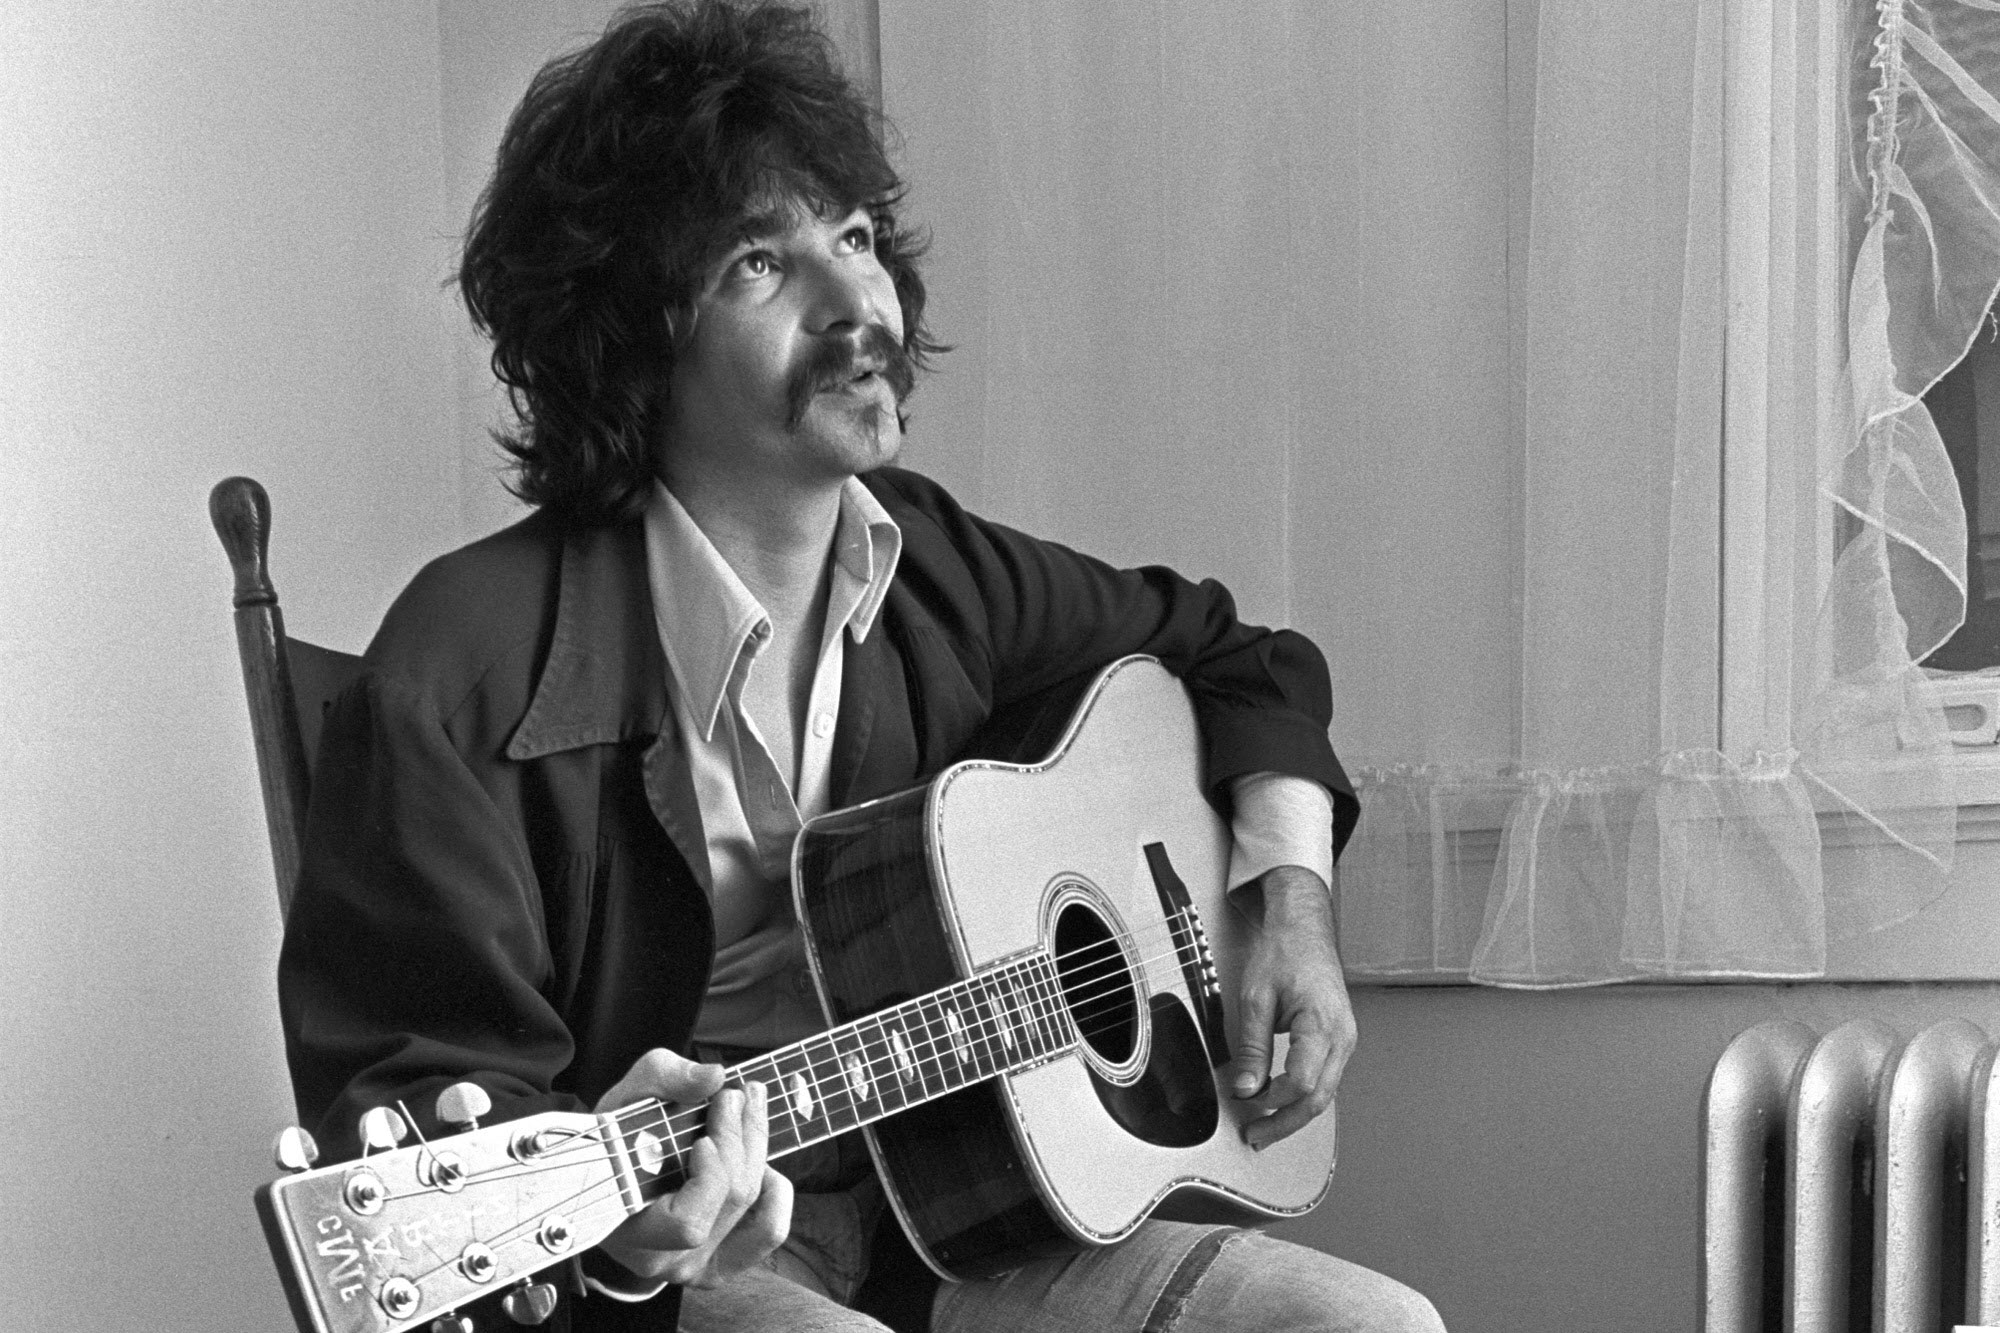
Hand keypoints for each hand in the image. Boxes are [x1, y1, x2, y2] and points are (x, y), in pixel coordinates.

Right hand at [591, 1050, 792, 1288]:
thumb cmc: (617, 1138)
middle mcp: (663, 1260)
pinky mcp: (720, 1262)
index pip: (687, 1223)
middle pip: (730, 1200)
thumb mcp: (628, 1096)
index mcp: (630, 1232)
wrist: (609, 1173)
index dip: (709, 1178)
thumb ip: (664, 1078)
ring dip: (758, 1154)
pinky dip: (776, 1194)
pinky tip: (762, 1164)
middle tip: (737, 1095)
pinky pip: (768, 1232)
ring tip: (749, 1113)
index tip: (705, 1135)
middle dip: (740, 1139)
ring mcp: (694, 1266)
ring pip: (752, 1208)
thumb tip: (713, 1077)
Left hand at [1229, 864, 1354, 1148]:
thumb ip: (1252, 1047)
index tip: (1243, 1105)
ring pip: (1325, 1093)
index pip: (1302, 1083)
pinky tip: (1280, 1103)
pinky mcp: (1339, 1040)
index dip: (1272, 1102)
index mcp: (1322, 1025)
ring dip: (1293, 1114)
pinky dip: (1302, 1096)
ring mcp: (1345, 1040)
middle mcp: (1342, 1037)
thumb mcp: (1256, 998)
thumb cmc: (1284, 953)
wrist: (1305, 928)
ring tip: (1263, 1127)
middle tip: (1253, 1136)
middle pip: (1318, 1099)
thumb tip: (1244, 1088)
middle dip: (1284, 1123)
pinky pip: (1325, 1078)